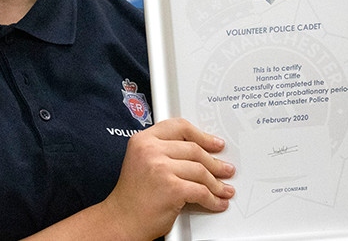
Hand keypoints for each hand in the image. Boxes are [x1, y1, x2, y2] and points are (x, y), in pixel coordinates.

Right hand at [101, 118, 235, 239]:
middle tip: (225, 169)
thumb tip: (198, 151)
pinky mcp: (172, 188)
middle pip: (194, 150)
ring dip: (216, 183)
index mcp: (143, 140)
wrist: (121, 221)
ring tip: (223, 189)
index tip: (215, 143)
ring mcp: (161, 168)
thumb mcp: (142, 161)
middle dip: (215, 162)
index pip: (179, 127)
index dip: (202, 136)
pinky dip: (213, 199)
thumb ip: (164, 150)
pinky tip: (217, 202)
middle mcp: (150, 150)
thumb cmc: (133, 196)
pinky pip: (201, 191)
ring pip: (200, 171)